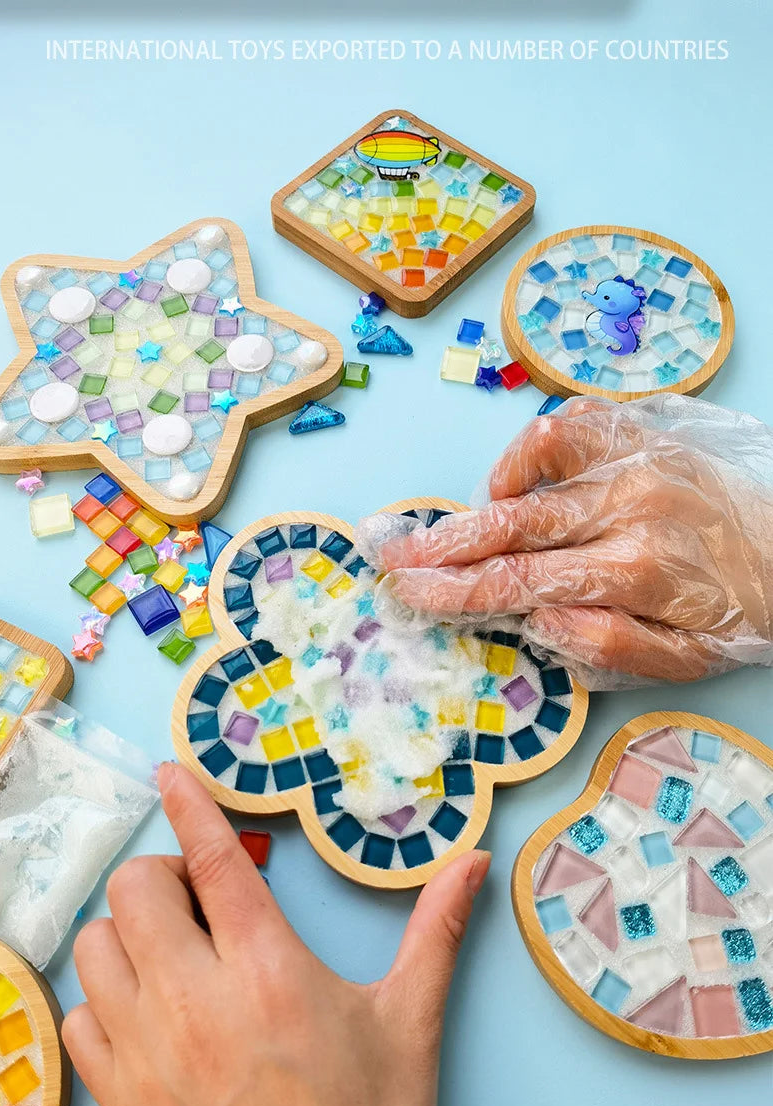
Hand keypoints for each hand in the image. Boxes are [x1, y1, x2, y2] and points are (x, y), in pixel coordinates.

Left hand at [62, 764, 489, 1105]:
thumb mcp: (408, 1023)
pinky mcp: (122, 1097)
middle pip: (139, 891)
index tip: (173, 772)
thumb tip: (474, 863)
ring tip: (175, 948)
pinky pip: (79, 1017)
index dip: (190, 805)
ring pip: (98, 946)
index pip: (214, 863)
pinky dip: (104, 996)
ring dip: (131, 932)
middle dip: (166, 875)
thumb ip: (435, 932)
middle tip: (204, 896)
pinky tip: (148, 1006)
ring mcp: (148, 1053)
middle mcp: (195, 1003)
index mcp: (268, 971)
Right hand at [376, 394, 772, 686]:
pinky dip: (529, 448)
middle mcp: (629, 506)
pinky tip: (515, 481)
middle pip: (513, 525)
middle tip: (392, 554)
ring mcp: (636, 460)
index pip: (523, 582)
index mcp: (636, 570)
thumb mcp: (680, 660)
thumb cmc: (733, 612)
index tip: (411, 593)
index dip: (457, 589)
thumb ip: (604, 646)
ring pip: (534, 464)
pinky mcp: (642, 433)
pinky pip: (569, 424)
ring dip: (483, 497)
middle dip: (443, 544)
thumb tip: (536, 617)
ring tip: (455, 527)